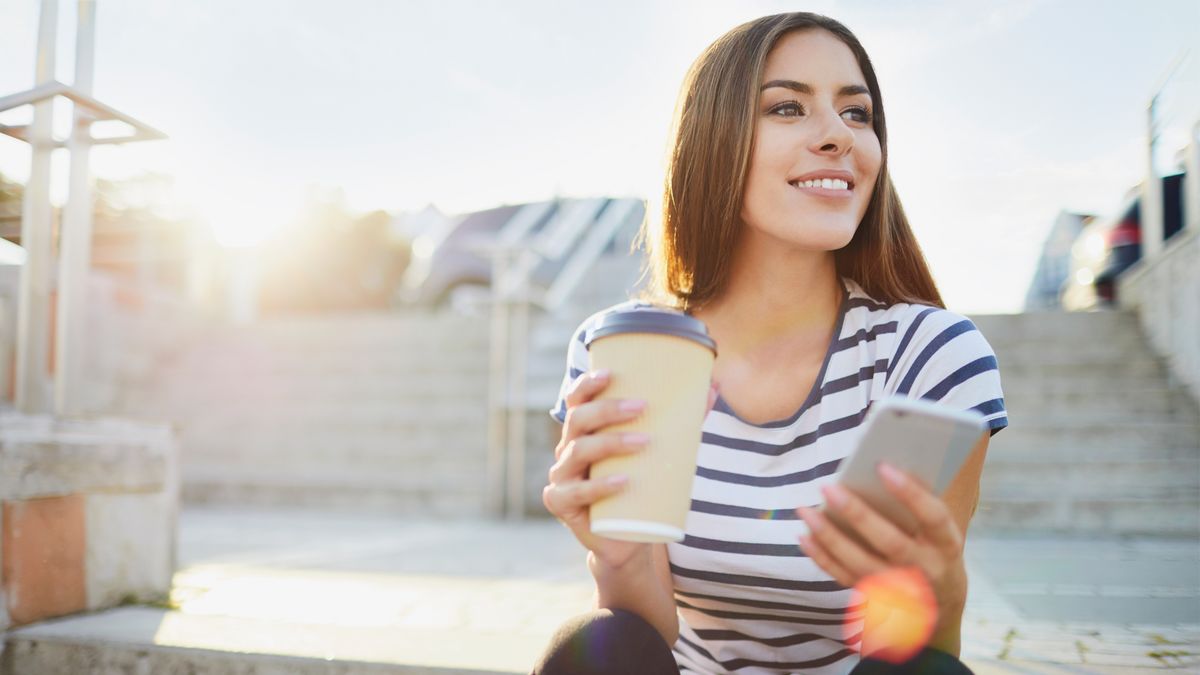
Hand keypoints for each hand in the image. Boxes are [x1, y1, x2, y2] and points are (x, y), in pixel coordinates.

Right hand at [543, 370, 718, 569]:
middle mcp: (568, 449)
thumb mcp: (658, 453)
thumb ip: (682, 422)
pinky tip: (623, 481)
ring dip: (610, 443)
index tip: (610, 373)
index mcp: (585, 432)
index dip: (587, 384)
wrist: (627, 538)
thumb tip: (713, 389)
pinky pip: (578, 492)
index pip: (578, 401)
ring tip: (643, 442)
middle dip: (608, 410)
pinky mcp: (562, 503)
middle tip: (642, 407)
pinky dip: (601, 486)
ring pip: (578, 451)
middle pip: (578, 420)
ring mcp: (562, 477)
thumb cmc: (641, 488)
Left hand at [796, 463, 966, 651]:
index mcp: (946, 546)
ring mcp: (899, 589)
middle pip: (890, 542)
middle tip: (829, 488)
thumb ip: (920, 506)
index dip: (910, 492)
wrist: (941, 607)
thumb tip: (883, 469)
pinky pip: (843, 577)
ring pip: (860, 563)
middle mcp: (924, 570)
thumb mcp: (941, 532)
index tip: (882, 466)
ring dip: (829, 536)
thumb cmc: (936, 553)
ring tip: (806, 511)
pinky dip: (822, 557)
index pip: (933, 517)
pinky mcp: (875, 599)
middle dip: (857, 514)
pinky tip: (805, 536)